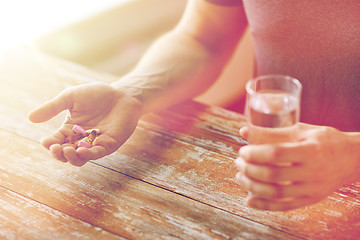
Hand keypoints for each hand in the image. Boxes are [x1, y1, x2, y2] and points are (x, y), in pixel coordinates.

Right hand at [28, 82, 141, 165]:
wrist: (121, 94)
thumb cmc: (96, 95)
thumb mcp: (70, 98)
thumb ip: (52, 107)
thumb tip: (30, 118)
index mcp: (69, 130)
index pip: (55, 142)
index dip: (50, 144)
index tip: (46, 141)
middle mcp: (80, 140)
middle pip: (65, 155)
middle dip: (59, 154)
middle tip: (57, 148)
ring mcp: (94, 144)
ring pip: (79, 159)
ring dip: (72, 158)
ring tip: (68, 150)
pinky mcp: (108, 145)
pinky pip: (97, 154)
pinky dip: (89, 154)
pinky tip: (82, 150)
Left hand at [235, 123, 359, 210]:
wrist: (353, 159)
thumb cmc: (326, 140)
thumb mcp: (303, 130)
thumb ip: (274, 132)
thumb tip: (244, 131)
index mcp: (310, 150)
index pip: (276, 154)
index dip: (255, 153)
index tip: (243, 151)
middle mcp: (312, 172)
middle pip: (273, 174)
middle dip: (249, 169)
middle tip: (239, 162)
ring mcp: (312, 189)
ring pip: (276, 193)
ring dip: (252, 186)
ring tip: (240, 177)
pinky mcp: (311, 199)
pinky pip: (284, 206)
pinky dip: (264, 205)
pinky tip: (250, 200)